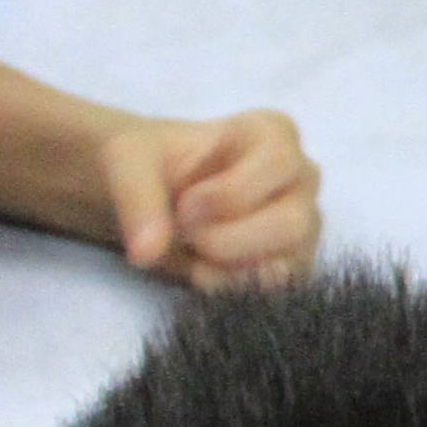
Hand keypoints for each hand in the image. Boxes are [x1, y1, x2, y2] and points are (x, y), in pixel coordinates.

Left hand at [92, 110, 318, 289]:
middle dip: (229, 240)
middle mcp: (299, 178)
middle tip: (186, 233)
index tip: (185, 204)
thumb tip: (148, 253)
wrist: (147, 195)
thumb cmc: (149, 163)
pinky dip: (231, 289)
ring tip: (191, 249)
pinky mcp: (290, 265)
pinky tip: (201, 270)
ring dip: (228, 268)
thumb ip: (137, 197)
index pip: (280, 163)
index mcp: (273, 134)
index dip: (230, 193)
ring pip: (289, 264)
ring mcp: (300, 226)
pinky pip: (275, 292)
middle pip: (294, 222)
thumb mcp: (126, 160)